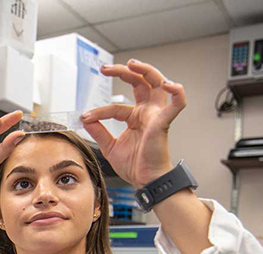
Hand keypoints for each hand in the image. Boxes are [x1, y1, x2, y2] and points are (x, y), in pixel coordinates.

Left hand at [80, 59, 185, 188]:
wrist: (146, 180)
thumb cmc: (134, 165)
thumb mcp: (110, 147)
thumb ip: (99, 132)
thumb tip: (85, 119)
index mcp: (135, 117)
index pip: (116, 106)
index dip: (100, 111)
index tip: (86, 117)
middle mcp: (147, 112)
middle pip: (139, 82)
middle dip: (123, 72)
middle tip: (105, 69)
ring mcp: (156, 115)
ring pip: (156, 84)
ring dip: (146, 71)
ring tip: (132, 64)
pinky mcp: (164, 122)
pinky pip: (177, 104)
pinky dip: (177, 93)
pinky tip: (169, 85)